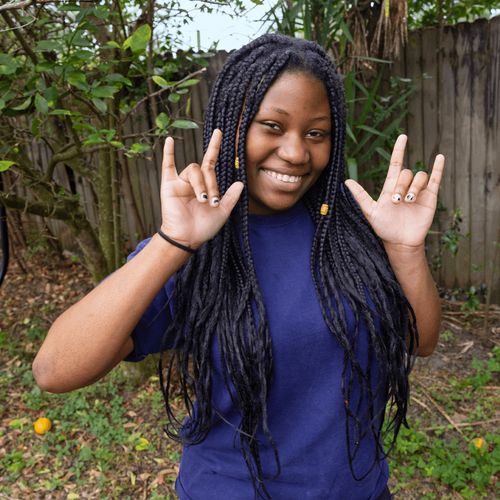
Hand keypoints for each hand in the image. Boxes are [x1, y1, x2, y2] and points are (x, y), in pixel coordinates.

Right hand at [159, 129, 243, 248]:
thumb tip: (241, 182)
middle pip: (205, 169)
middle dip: (212, 184)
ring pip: (193, 170)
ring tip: (202, 200)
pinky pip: (168, 166)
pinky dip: (168, 153)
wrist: (187, 238)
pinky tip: (170, 140)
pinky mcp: (169, 186)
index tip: (219, 132)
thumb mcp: (222, 212)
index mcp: (206, 185)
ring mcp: (180, 182)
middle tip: (212, 201)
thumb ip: (231, 197)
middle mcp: (193, 181)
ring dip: (200, 184)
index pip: (210, 162)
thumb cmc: (204, 227)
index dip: (215, 147)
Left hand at [344, 135, 444, 248]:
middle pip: (406, 174)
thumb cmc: (384, 228)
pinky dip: (438, 168)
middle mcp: (405, 186)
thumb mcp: (370, 212)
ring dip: (414, 186)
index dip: (399, 150)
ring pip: (420, 176)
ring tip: (409, 200)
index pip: (396, 164)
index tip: (403, 137)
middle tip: (396, 200)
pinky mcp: (430, 197)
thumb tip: (346, 182)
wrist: (400, 242)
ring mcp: (418, 191)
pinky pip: (436, 179)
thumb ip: (360, 196)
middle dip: (401, 185)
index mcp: (390, 187)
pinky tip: (439, 158)